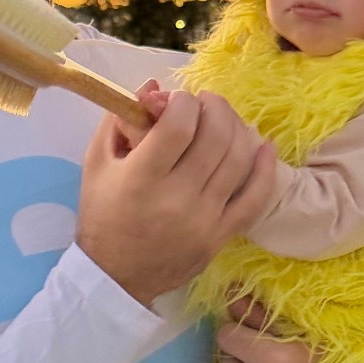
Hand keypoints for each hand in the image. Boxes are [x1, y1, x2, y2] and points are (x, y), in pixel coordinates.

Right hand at [77, 93, 276, 306]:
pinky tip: (265, 147)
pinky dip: (266, 168)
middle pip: (215, 136)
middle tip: (206, 103)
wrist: (116, 277)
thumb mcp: (97, 163)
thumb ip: (120, 119)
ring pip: (239, 159)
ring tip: (225, 120)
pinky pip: (255, 198)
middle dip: (215, 108)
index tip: (178, 101)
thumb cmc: (103, 215)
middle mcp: (177, 197)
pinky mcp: (222, 235)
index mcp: (142, 178)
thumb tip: (154, 86)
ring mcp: (205, 219)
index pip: (179, 125)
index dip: (184, 102)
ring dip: (237, 128)